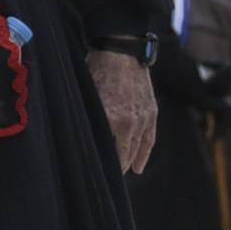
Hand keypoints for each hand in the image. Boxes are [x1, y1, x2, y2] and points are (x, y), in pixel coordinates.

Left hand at [90, 50, 156, 173]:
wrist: (121, 50)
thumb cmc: (96, 69)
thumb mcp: (86, 94)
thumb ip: (87, 116)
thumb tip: (79, 136)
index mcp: (113, 119)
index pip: (110, 153)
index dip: (105, 166)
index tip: (96, 177)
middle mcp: (131, 122)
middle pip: (124, 153)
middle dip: (116, 166)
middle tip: (106, 179)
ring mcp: (144, 117)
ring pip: (138, 148)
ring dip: (130, 161)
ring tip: (121, 174)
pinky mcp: (151, 111)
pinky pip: (150, 138)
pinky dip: (144, 152)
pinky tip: (138, 166)